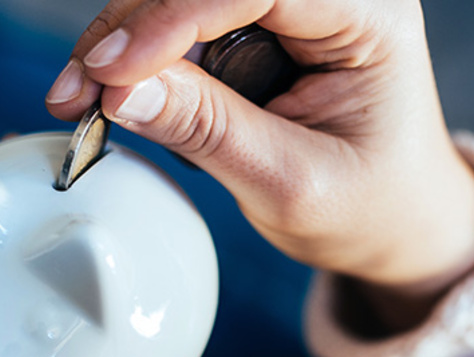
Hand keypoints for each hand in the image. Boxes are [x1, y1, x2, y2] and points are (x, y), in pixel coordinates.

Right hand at [45, 0, 473, 327]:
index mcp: (369, 14)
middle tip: (79, 91)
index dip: (175, 18)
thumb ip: (212, 132)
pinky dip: (136, 52)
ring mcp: (290, 3)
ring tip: (83, 101)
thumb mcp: (291, 185)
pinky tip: (109, 92)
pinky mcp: (254, 19)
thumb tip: (122, 91)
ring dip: (124, 37)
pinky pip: (180, 17)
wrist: (394, 218)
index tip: (112, 70)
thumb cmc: (368, 205)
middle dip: (134, 25)